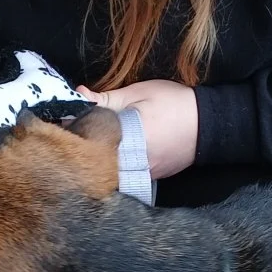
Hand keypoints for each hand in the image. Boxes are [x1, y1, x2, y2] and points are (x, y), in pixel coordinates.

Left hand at [76, 80, 198, 177]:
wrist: (210, 124)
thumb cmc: (174, 104)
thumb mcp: (139, 93)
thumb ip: (107, 98)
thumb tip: (78, 95)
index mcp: (127, 141)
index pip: (88, 144)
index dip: (72, 136)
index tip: (61, 127)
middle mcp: (133, 165)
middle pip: (95, 165)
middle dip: (81, 153)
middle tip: (69, 138)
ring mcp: (143, 175)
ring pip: (109, 174)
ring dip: (96, 162)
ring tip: (85, 147)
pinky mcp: (151, 178)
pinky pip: (125, 177)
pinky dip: (113, 167)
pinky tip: (107, 156)